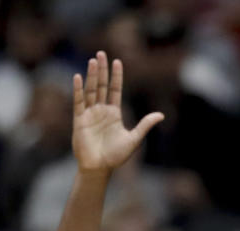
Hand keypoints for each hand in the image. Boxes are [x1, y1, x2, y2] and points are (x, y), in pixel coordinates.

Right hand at [73, 51, 163, 175]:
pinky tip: (78, 77)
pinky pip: (78, 102)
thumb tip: (161, 115)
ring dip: (91, 75)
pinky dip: (78, 89)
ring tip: (93, 60)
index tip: (118, 61)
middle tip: (101, 53)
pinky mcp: (79, 120)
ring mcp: (90, 114)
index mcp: (114, 113)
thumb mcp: (134, 139)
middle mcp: (101, 110)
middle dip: (102, 70)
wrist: (100, 168)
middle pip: (101, 86)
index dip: (116, 76)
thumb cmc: (116, 156)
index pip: (115, 90)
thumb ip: (145, 125)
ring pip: (91, 90)